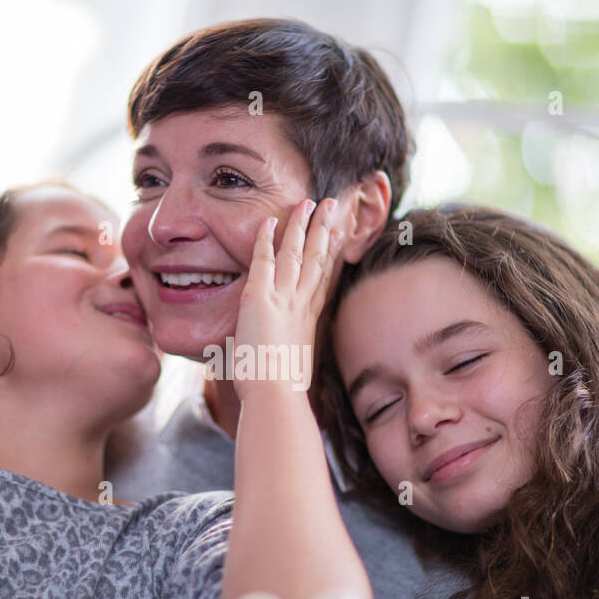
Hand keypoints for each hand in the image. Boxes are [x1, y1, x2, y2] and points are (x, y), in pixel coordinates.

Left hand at [233, 198, 341, 401]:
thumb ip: (288, 359)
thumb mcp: (291, 370)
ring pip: (296, 252)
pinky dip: (266, 239)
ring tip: (309, 202)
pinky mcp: (260, 297)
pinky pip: (263, 260)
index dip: (331, 257)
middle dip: (324, 230)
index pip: (323, 281)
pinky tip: (269, 221)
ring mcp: (283, 299)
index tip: (339, 238)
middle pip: (317, 259)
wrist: (275, 395)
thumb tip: (287, 372)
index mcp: (309, 322)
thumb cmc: (279, 393)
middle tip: (332, 207)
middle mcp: (301, 306)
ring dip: (302, 225)